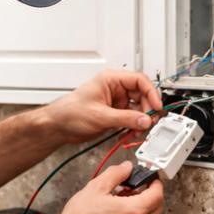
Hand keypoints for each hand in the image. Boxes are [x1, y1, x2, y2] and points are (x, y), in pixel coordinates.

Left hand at [44, 70, 162, 142]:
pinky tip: (131, 133)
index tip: (157, 107)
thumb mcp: (100, 115)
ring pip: (138, 109)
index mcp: (111, 80)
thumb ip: (125, 119)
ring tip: (139, 131)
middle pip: (142, 95)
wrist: (57, 127)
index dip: (151, 93)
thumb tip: (145, 120)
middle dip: (147, 110)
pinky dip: (134, 126)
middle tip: (150, 122)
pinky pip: (131, 119)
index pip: (139, 80)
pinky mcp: (114, 114)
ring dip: (141, 120)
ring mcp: (115, 102)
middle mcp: (115, 89)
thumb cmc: (69, 112)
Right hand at [55, 161, 163, 213]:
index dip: (156, 183)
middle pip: (157, 208)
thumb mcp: (96, 188)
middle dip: (152, 196)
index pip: (157, 194)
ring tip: (122, 202)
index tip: (151, 179)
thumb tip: (126, 168)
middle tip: (139, 188)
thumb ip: (115, 174)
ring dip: (141, 209)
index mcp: (133, 211)